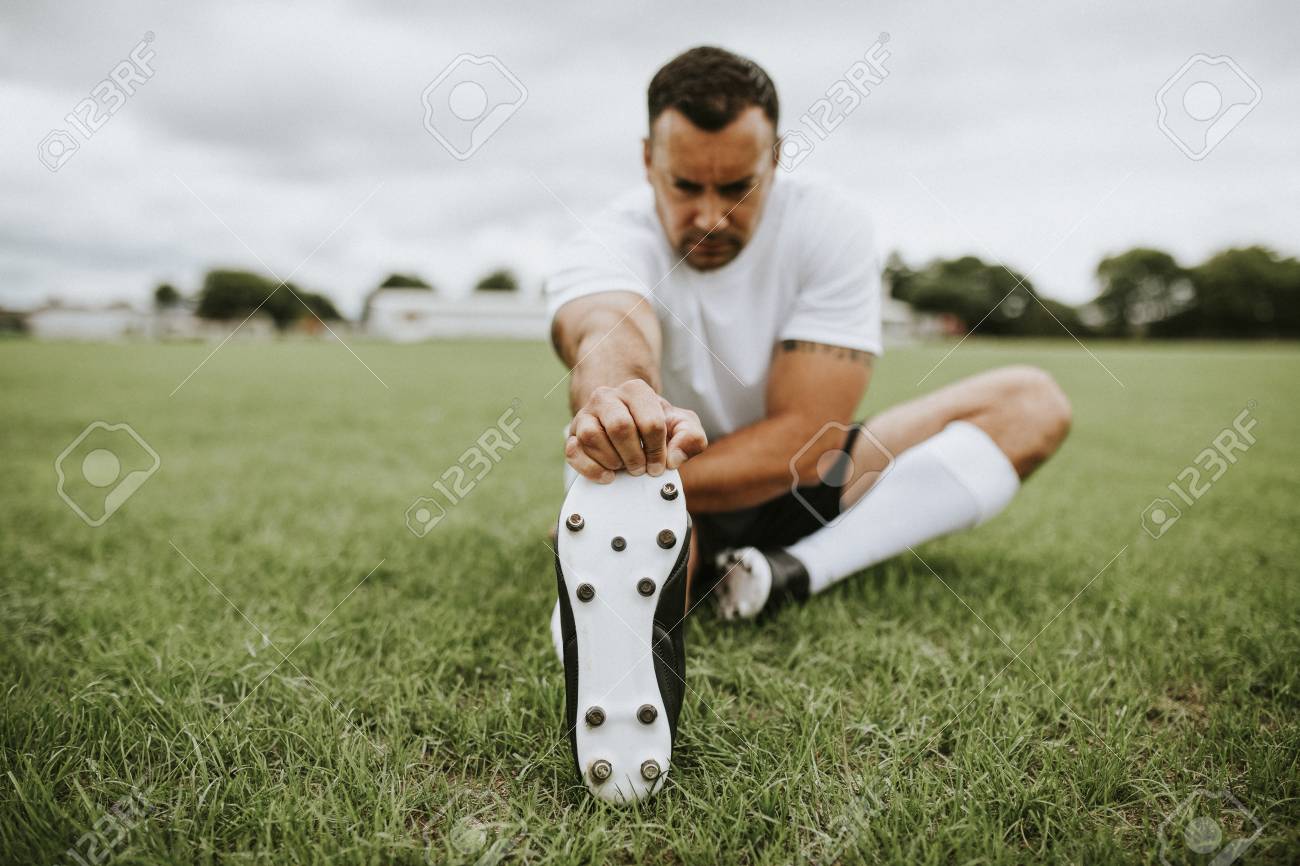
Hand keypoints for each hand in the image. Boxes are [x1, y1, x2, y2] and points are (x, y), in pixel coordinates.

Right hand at [566, 380, 706, 481]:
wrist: (628, 422)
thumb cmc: (655, 425)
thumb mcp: (681, 426)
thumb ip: (691, 437)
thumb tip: (673, 458)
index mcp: (636, 390)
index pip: (650, 422)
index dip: (658, 450)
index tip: (660, 464)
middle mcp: (606, 396)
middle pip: (620, 427)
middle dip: (634, 456)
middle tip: (641, 468)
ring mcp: (585, 414)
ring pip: (591, 436)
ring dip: (612, 460)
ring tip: (623, 466)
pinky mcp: (571, 435)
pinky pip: (573, 452)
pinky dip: (591, 469)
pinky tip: (607, 475)